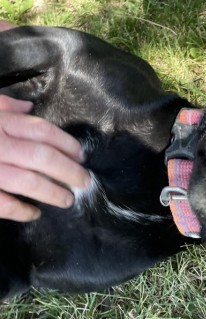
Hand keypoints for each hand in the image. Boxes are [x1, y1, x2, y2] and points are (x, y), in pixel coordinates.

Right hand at [0, 95, 90, 221]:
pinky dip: (20, 210)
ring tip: (67, 200)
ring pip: (28, 181)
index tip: (81, 156)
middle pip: (43, 157)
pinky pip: (1, 203)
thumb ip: (1, 104)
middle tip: (85, 181)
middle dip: (69, 171)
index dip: (67, 144)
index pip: (42, 131)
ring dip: (52, 192)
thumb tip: (29, 106)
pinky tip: (34, 214)